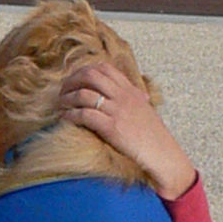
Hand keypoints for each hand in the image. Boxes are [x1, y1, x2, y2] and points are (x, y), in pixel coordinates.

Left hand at [59, 63, 195, 200]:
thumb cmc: (152, 136)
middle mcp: (123, 97)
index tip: (74, 80)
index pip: (104, 68)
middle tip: (62, 91)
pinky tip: (64, 118)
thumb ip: (133, 98)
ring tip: (60, 105)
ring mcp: (117, 111)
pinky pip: (85, 115)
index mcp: (131, 90)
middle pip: (91, 76)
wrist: (162, 154)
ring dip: (67, 98)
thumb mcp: (144, 110)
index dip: (84, 70)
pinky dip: (70, 115)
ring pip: (84, 94)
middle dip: (71, 81)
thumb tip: (130, 93)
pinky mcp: (111, 128)